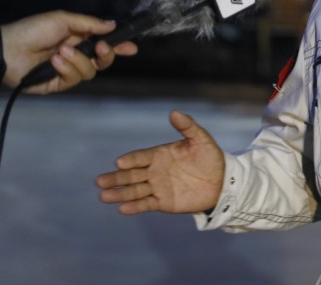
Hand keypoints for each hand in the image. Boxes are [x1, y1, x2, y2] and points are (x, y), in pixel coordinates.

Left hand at [1, 11, 138, 94]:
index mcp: (78, 38)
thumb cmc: (32, 29)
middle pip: (102, 61)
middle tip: (101, 47)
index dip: (119, 46)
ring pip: (90, 72)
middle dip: (107, 55)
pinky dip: (66, 69)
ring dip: (79, 60)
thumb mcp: (63, 19)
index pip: (103, 44)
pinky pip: (73, 79)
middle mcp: (76, 55)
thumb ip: (89, 24)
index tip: (132, 48)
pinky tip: (54, 61)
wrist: (7, 49)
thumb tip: (112, 25)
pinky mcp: (57, 84)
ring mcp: (67, 71)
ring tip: (61, 51)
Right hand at [96, 110, 225, 214]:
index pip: (140, 157)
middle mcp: (154, 171)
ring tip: (103, 196)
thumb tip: (173, 112)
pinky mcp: (163, 202)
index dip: (130, 160)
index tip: (119, 163)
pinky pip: (146, 204)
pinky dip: (135, 207)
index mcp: (160, 154)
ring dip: (119, 194)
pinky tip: (122, 208)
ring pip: (134, 191)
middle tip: (99, 181)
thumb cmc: (210, 157)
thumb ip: (187, 126)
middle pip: (131, 175)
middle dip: (116, 178)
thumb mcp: (201, 139)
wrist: (221, 181)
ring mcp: (157, 187)